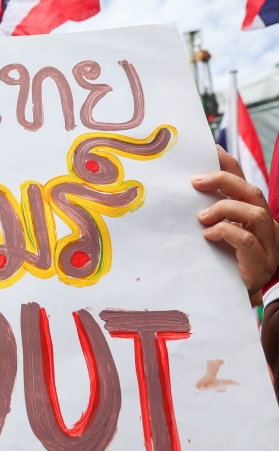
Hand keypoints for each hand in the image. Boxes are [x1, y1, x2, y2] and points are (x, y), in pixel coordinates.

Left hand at [192, 145, 278, 293]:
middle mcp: (266, 227)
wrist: (230, 301)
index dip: (229, 164)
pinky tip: (209, 236)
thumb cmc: (219, 265)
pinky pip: (247, 241)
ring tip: (202, 217)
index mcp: (252, 216)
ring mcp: (268, 246)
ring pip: (256, 213)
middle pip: (253, 192)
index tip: (210, 149)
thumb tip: (182, 189)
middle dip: (224, 181)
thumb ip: (205, 213)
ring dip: (225, 209)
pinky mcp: (261, 265)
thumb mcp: (210, 233)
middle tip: (195, 182)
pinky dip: (226, 232)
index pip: (243, 181)